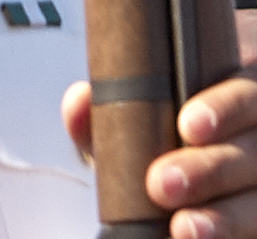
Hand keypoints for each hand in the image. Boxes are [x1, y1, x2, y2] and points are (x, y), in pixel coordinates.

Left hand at [63, 11, 256, 238]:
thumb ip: (112, 109)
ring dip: (225, 219)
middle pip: (254, 153)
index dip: (224, 109)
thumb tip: (79, 102)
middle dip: (209, 170)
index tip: (187, 126)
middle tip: (162, 183)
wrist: (193, 189)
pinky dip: (232, 238)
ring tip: (185, 229)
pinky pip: (255, 233)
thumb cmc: (167, 141)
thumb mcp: (144, 118)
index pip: (247, 94)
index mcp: (243, 97)